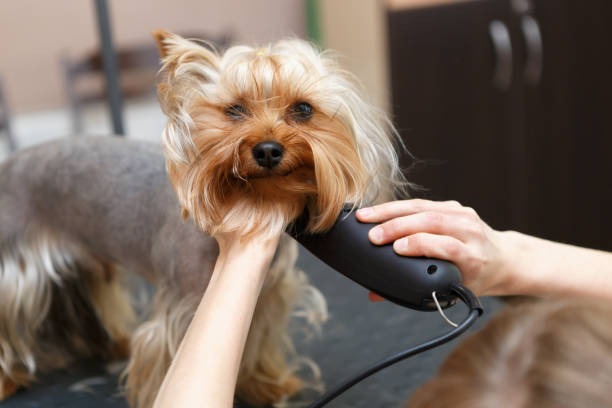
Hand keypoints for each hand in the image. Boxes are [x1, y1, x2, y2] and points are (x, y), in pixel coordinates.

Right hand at [356, 199, 509, 296]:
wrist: (504, 259)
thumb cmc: (475, 278)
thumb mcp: (452, 290)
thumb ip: (415, 292)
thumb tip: (374, 296)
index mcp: (473, 256)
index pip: (446, 245)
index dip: (421, 244)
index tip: (397, 249)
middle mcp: (470, 232)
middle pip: (431, 222)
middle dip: (397, 226)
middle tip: (371, 235)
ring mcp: (463, 214)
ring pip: (423, 207)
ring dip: (390, 211)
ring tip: (365, 217)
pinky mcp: (453, 205)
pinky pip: (422, 203)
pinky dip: (397, 207)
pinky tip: (379, 211)